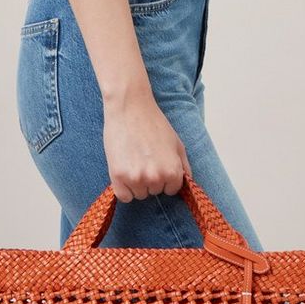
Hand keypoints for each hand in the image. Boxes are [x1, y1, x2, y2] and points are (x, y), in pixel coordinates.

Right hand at [102, 87, 192, 201]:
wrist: (130, 107)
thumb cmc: (154, 123)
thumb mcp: (177, 144)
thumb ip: (184, 167)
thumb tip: (187, 184)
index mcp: (173, 172)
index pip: (170, 190)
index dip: (164, 178)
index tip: (156, 164)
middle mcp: (156, 178)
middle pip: (154, 192)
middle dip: (150, 179)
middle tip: (143, 158)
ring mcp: (136, 178)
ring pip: (139, 194)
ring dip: (136, 183)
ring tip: (133, 160)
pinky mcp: (118, 176)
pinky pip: (123, 196)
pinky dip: (123, 188)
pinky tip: (124, 170)